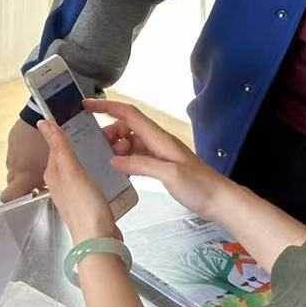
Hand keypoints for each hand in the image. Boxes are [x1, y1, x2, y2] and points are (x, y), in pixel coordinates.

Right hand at [2, 116, 50, 201]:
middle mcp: (13, 169)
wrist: (38, 121)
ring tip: (35, 163)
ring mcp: (10, 156)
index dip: (13, 199)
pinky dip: (21, 156)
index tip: (23, 197)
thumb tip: (42, 189)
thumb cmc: (46, 146)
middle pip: (12, 184)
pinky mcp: (11, 144)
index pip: (7, 197)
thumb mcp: (49, 168)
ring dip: (22, 170)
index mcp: (22, 178)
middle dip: (22, 184)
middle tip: (35, 180)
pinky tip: (32, 152)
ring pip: (14, 169)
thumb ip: (43, 182)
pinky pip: (14, 155)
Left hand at [39, 121, 118, 244]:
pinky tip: (113, 169)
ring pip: (85, 166)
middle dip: (90, 143)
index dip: (74, 132)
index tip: (91, 123)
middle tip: (111, 136)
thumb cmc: (84, 208)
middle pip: (73, 155)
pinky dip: (104, 170)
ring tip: (117, 149)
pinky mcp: (89, 201)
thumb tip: (43, 123)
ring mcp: (76, 193)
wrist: (99, 240)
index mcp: (53, 174)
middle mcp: (62, 183)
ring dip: (99, 156)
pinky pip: (95, 178)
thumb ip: (59, 146)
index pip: (59, 144)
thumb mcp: (70, 171)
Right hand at [93, 100, 223, 216]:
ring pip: (131, 143)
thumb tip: (114, 159)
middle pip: (127, 127)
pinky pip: (138, 157)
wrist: (220, 200)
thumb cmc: (199, 186)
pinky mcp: (162, 166)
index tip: (86, 107)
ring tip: (106, 161)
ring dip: (117, 148)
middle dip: (109, 133)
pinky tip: (118, 171)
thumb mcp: (169, 174)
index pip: (129, 114)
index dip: (107, 107)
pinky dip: (126, 160)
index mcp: (159, 138)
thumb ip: (141, 164)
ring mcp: (160, 154)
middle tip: (96, 149)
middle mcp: (158, 142)